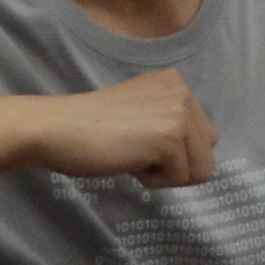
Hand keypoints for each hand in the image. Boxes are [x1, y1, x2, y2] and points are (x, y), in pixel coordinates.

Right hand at [16, 69, 216, 186]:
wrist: (58, 129)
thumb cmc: (91, 129)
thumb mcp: (142, 114)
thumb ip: (170, 123)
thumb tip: (199, 160)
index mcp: (176, 83)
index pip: (204, 137)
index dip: (173, 153)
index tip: (137, 141)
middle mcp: (183, 92)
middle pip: (207, 155)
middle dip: (175, 166)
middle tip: (135, 150)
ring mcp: (179, 113)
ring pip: (199, 171)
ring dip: (164, 174)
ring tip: (131, 154)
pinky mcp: (170, 138)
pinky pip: (179, 180)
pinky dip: (152, 180)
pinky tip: (127, 160)